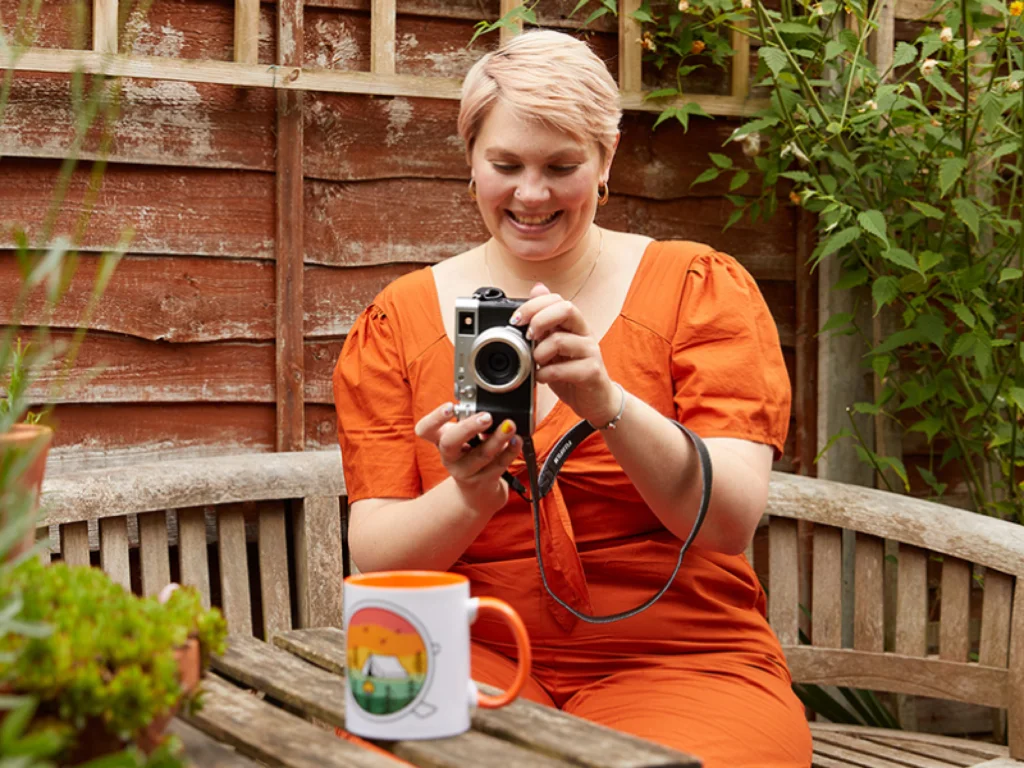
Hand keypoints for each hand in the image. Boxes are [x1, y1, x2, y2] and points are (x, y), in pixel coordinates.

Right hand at [414, 403, 521, 513]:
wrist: (476, 491)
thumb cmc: (470, 454)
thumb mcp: (464, 437)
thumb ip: (471, 421)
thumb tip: (491, 407)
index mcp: (440, 440)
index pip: (425, 430)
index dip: (434, 418)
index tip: (451, 407)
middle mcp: (449, 457)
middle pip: (450, 443)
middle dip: (469, 427)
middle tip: (486, 417)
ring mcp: (465, 471)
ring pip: (481, 455)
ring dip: (497, 438)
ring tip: (510, 425)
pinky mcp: (483, 480)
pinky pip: (499, 465)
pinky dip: (510, 451)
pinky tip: (517, 440)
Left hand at [513, 283, 620, 426]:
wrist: (595, 400)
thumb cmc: (572, 372)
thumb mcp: (553, 344)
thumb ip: (545, 320)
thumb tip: (537, 288)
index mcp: (574, 324)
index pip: (557, 299)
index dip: (534, 305)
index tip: (516, 319)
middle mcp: (584, 333)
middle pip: (566, 309)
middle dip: (539, 319)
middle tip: (527, 336)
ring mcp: (590, 352)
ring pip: (561, 340)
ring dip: (540, 352)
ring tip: (536, 362)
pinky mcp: (591, 372)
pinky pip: (565, 369)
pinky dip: (546, 374)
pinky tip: (542, 377)